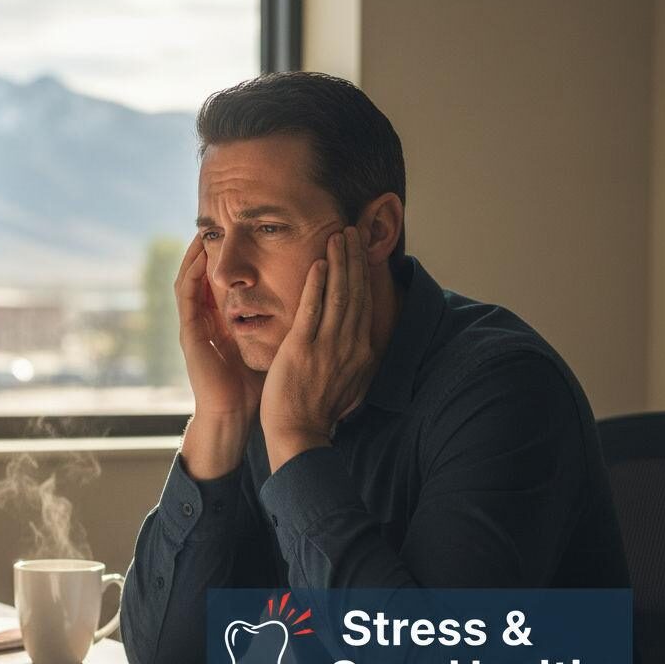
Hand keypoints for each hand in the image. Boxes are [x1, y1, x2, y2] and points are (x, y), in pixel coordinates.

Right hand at [174, 236, 262, 478]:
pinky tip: (198, 257)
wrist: (234, 416)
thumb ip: (284, 327)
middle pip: (206, 274)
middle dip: (210, 248)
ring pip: (190, 279)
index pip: (226, 280)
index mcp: (226, 321)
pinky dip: (190, 274)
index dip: (232, 255)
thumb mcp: (272, 346)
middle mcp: (208, 319)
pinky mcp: (189, 334)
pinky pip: (185, 296)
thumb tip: (315, 307)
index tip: (247, 232)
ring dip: (195, 254)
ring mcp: (195, 326)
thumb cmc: (256, 387)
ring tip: (203, 230)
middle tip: (219, 222)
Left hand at [260, 226, 376, 472]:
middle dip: (355, 259)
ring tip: (338, 237)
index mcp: (362, 352)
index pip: (365, 303)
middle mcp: (351, 346)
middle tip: (352, 230)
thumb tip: (361, 342)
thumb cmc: (317, 411)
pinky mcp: (303, 350)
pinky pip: (313, 311)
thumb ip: (354, 358)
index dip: (363, 274)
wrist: (299, 434)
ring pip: (340, 296)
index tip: (361, 250)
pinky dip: (318, 286)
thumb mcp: (349, 383)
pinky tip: (319, 264)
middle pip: (356, 293)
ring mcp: (328, 347)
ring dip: (340, 263)